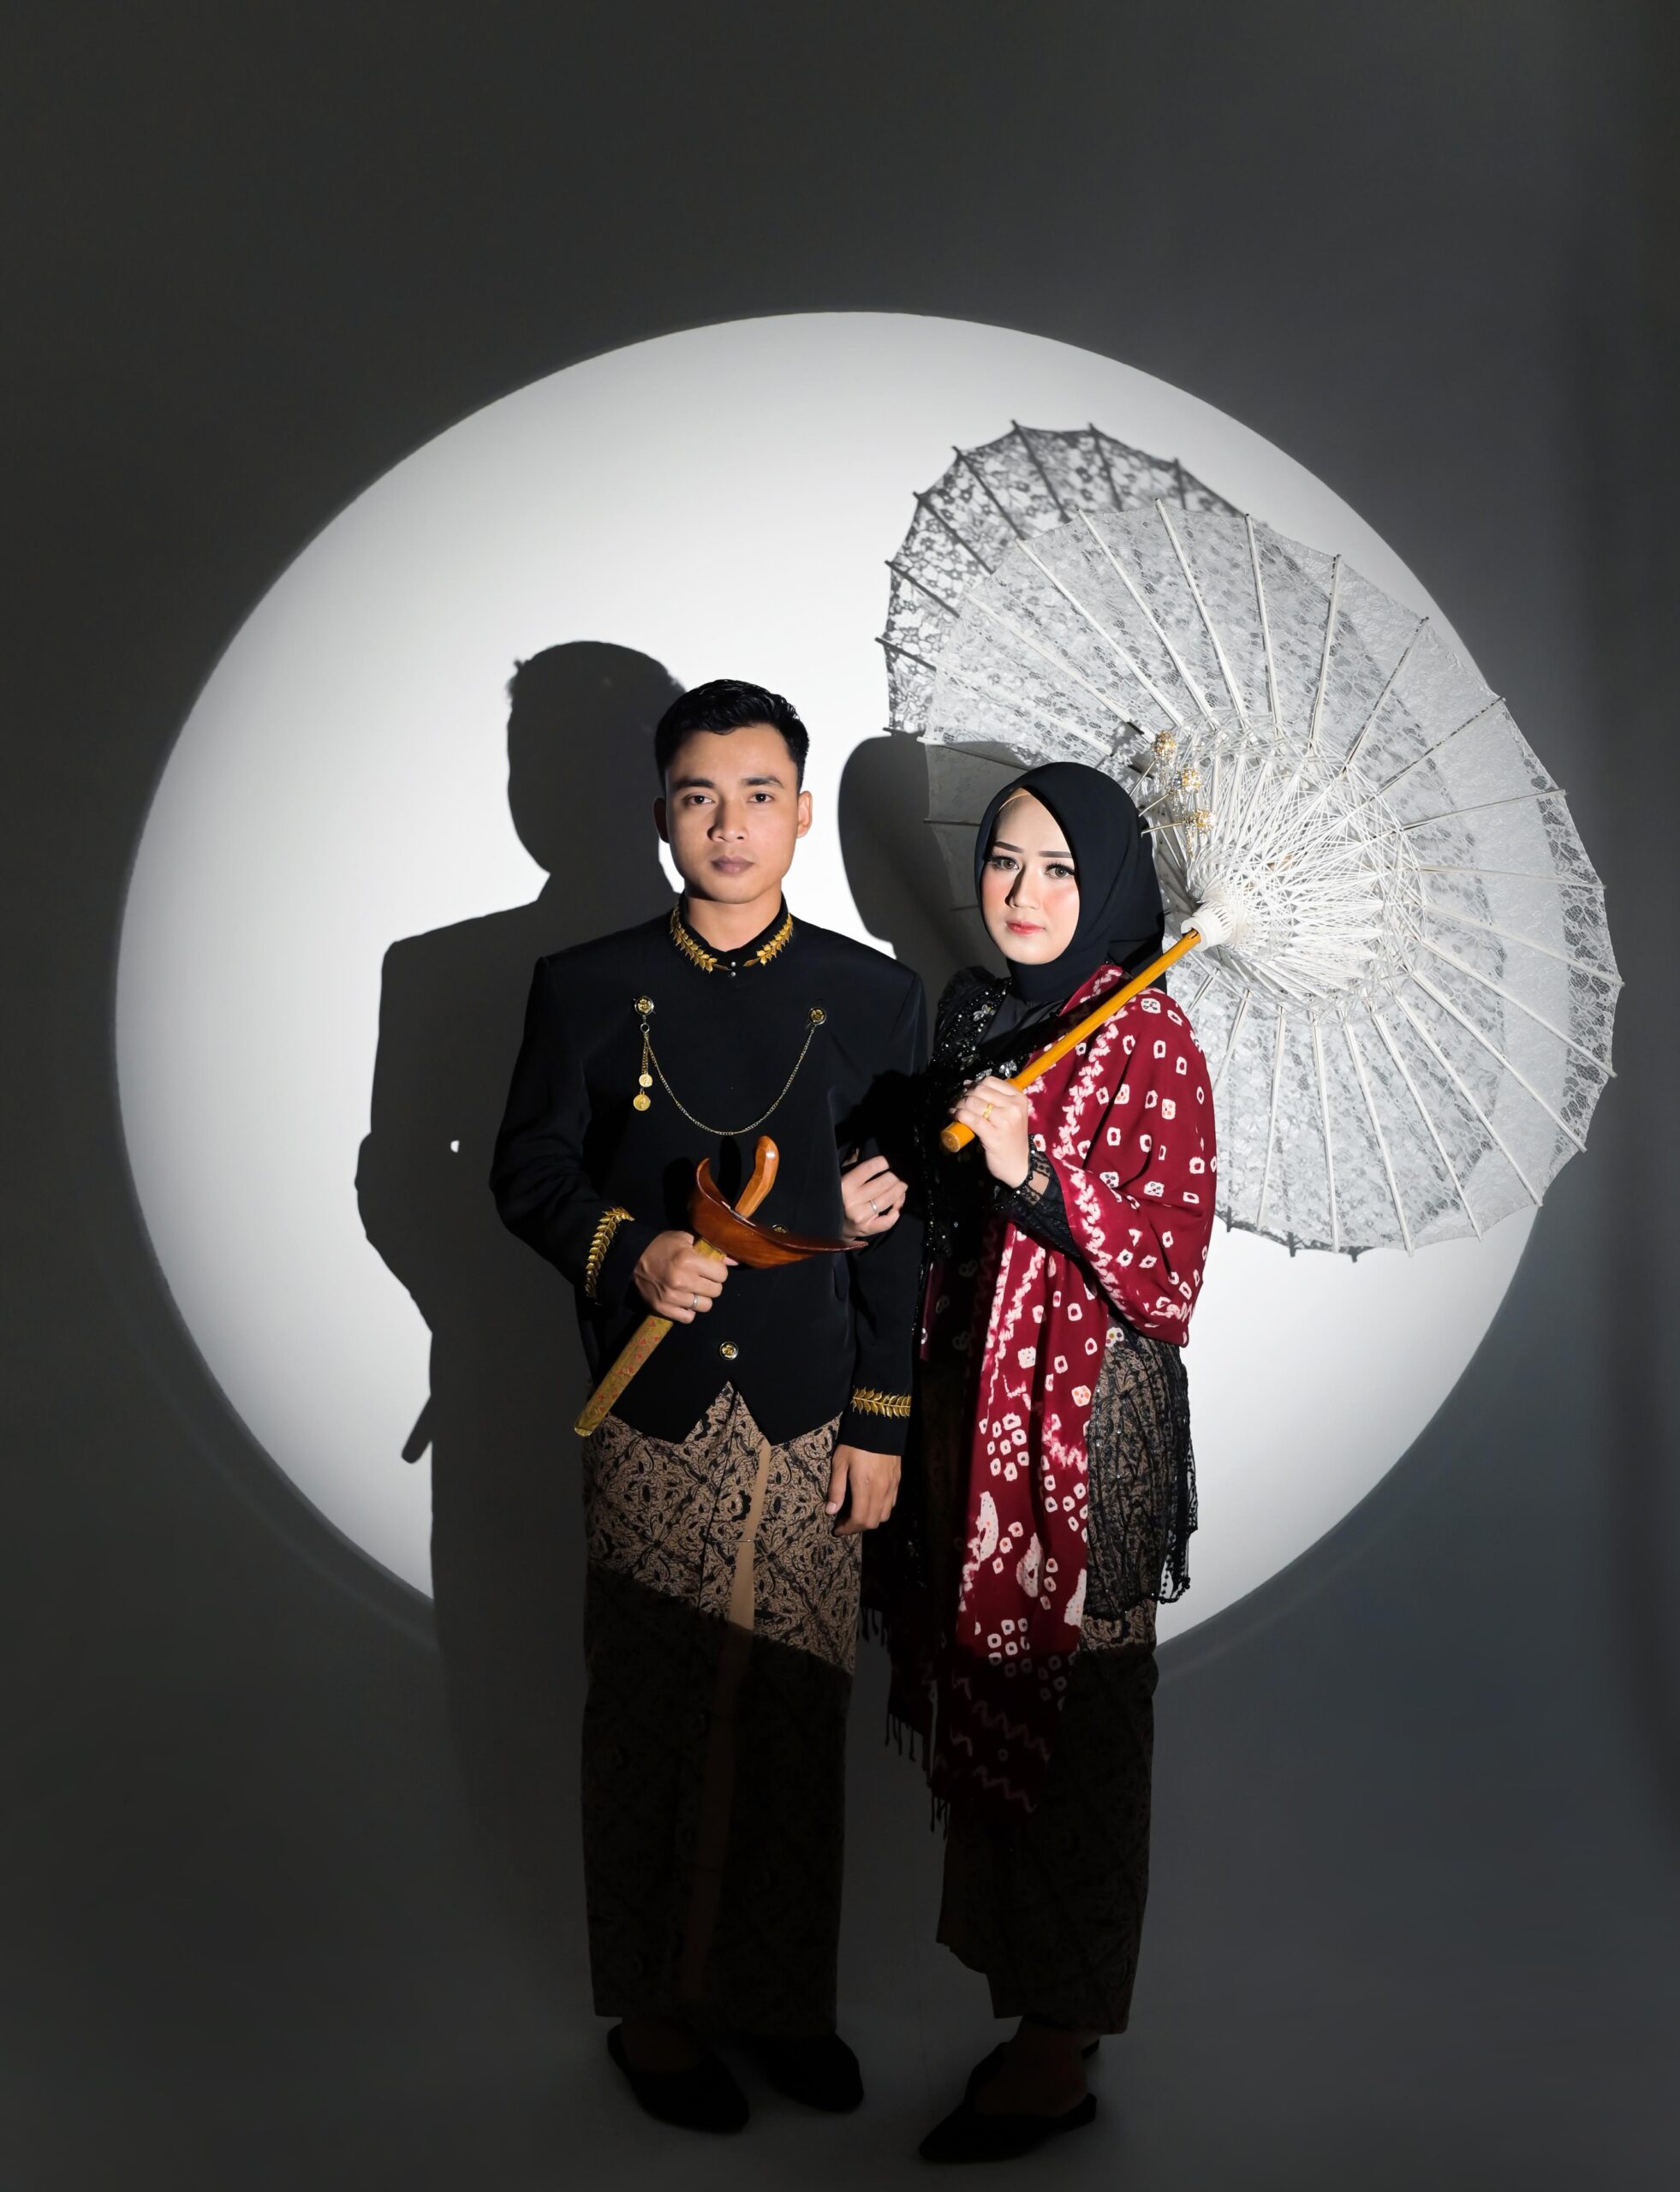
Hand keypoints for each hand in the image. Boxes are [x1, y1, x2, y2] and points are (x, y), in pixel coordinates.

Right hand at [633, 1230, 736, 1320]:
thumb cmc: (662, 1246)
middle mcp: (682, 1280)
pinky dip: (688, 1311)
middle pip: (716, 1291)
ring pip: (705, 1306)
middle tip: (702, 1279)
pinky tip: (683, 1300)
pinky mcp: (663, 1309)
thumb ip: (712, 1248)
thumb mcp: (687, 1239)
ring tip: (693, 1290)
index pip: (721, 1274)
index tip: (711, 1268)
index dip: (718, 1271)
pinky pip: (689, 1317)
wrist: (632, 1257)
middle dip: (712, 1284)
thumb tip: (734, 1261)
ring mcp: (672, 1297)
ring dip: (701, 1298)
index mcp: (688, 1260)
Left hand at [826, 1443, 900, 1533]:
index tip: (837, 1529)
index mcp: (864, 1487)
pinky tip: (870, 1503)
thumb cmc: (855, 1443)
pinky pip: (891, 1504)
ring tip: (857, 1515)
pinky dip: (880, 1510)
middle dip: (857, 1528)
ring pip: (884, 1516)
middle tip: (844, 1524)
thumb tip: (830, 1511)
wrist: (880, 1425)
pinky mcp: (897, 1481)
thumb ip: (836, 1489)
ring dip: (870, 1520)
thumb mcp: (840, 1463)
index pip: (859, 1520)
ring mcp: (891, 1487)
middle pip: (872, 1522)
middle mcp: (881, 1491)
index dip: (847, 1529)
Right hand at [839, 1150, 906, 1245]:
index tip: (899, 1156)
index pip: (870, 1168)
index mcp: (844, 1184)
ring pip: (888, 1199)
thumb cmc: (838, 1195)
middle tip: (909, 1167)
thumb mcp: (840, 1176)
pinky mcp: (867, 1229)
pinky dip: (897, 1210)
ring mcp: (860, 1216)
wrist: (830, 1224)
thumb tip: (860, 1145)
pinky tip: (899, 1201)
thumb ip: (851, 1162)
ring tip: (907, 1181)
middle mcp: (852, 1201)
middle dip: (900, 1173)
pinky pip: (888, 1220)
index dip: (888, 1160)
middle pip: (883, 1183)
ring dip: (901, 1188)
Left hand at [949, 1073, 1031, 1187]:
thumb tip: (968, 1083)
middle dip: (965, 1095)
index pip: (990, 1081)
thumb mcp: (1010, 1114)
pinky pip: (970, 1118)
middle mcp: (1014, 1107)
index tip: (967, 1093)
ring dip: (959, 1105)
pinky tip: (954, 1116)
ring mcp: (1005, 1121)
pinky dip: (959, 1115)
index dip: (975, 1085)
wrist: (1019, 1165)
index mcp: (1019, 1098)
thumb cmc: (1011, 1138)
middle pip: (980, 1090)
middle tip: (959, 1104)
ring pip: (973, 1102)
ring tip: (956, 1111)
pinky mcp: (993, 1135)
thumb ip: (994, 1098)